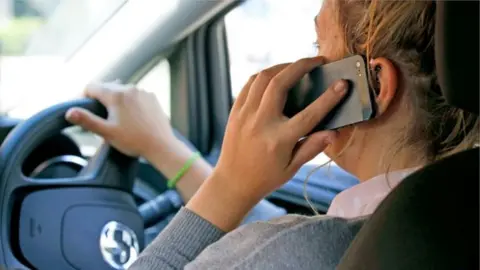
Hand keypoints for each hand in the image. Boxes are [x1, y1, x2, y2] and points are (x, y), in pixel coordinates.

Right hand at [65, 82, 178, 160]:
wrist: (161, 145)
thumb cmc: (133, 140)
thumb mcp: (107, 132)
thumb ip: (87, 120)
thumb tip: (69, 112)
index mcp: (116, 94)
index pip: (92, 87)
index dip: (84, 96)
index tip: (83, 108)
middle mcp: (130, 88)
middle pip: (107, 88)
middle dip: (100, 99)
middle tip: (99, 115)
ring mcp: (143, 92)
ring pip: (122, 91)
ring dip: (116, 100)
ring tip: (116, 117)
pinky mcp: (152, 98)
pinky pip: (136, 96)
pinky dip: (130, 102)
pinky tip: (131, 117)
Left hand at [187, 56, 347, 230]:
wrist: (232, 183)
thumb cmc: (265, 178)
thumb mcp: (291, 168)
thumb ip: (312, 148)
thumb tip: (333, 132)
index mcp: (279, 140)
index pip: (310, 114)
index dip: (329, 98)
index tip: (342, 84)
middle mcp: (261, 123)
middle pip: (281, 83)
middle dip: (301, 65)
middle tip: (317, 61)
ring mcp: (245, 115)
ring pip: (263, 78)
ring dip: (282, 66)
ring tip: (296, 66)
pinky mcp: (235, 112)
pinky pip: (249, 84)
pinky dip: (264, 76)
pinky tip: (275, 76)